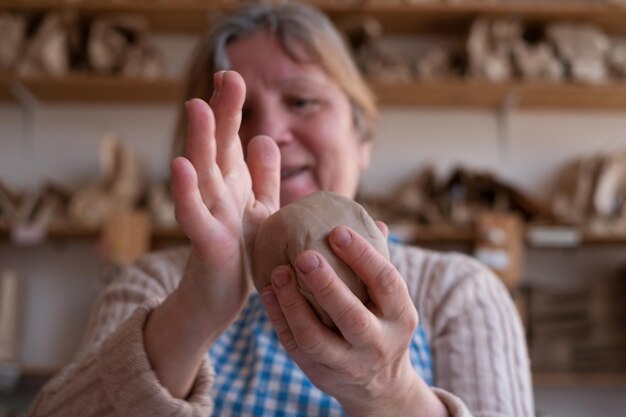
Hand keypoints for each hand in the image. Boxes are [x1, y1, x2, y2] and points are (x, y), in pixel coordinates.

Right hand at [172, 70, 279, 338]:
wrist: (219, 299)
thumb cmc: (240, 254)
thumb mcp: (259, 210)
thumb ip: (263, 177)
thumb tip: (264, 138)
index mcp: (234, 184)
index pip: (232, 140)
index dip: (232, 110)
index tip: (234, 76)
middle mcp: (218, 194)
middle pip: (218, 147)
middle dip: (222, 113)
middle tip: (228, 75)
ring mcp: (209, 216)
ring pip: (201, 173)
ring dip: (198, 140)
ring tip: (197, 105)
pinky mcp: (204, 242)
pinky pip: (192, 214)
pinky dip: (186, 192)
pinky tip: (180, 165)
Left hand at [261, 225, 448, 416]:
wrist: (380, 387)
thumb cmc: (383, 324)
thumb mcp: (392, 301)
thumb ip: (379, 265)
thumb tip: (374, 222)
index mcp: (401, 316)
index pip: (386, 282)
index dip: (362, 255)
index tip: (337, 231)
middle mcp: (378, 343)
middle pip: (350, 316)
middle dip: (326, 284)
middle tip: (304, 256)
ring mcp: (348, 363)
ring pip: (315, 338)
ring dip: (293, 304)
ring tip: (278, 272)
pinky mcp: (320, 373)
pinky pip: (295, 346)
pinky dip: (279, 318)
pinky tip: (268, 292)